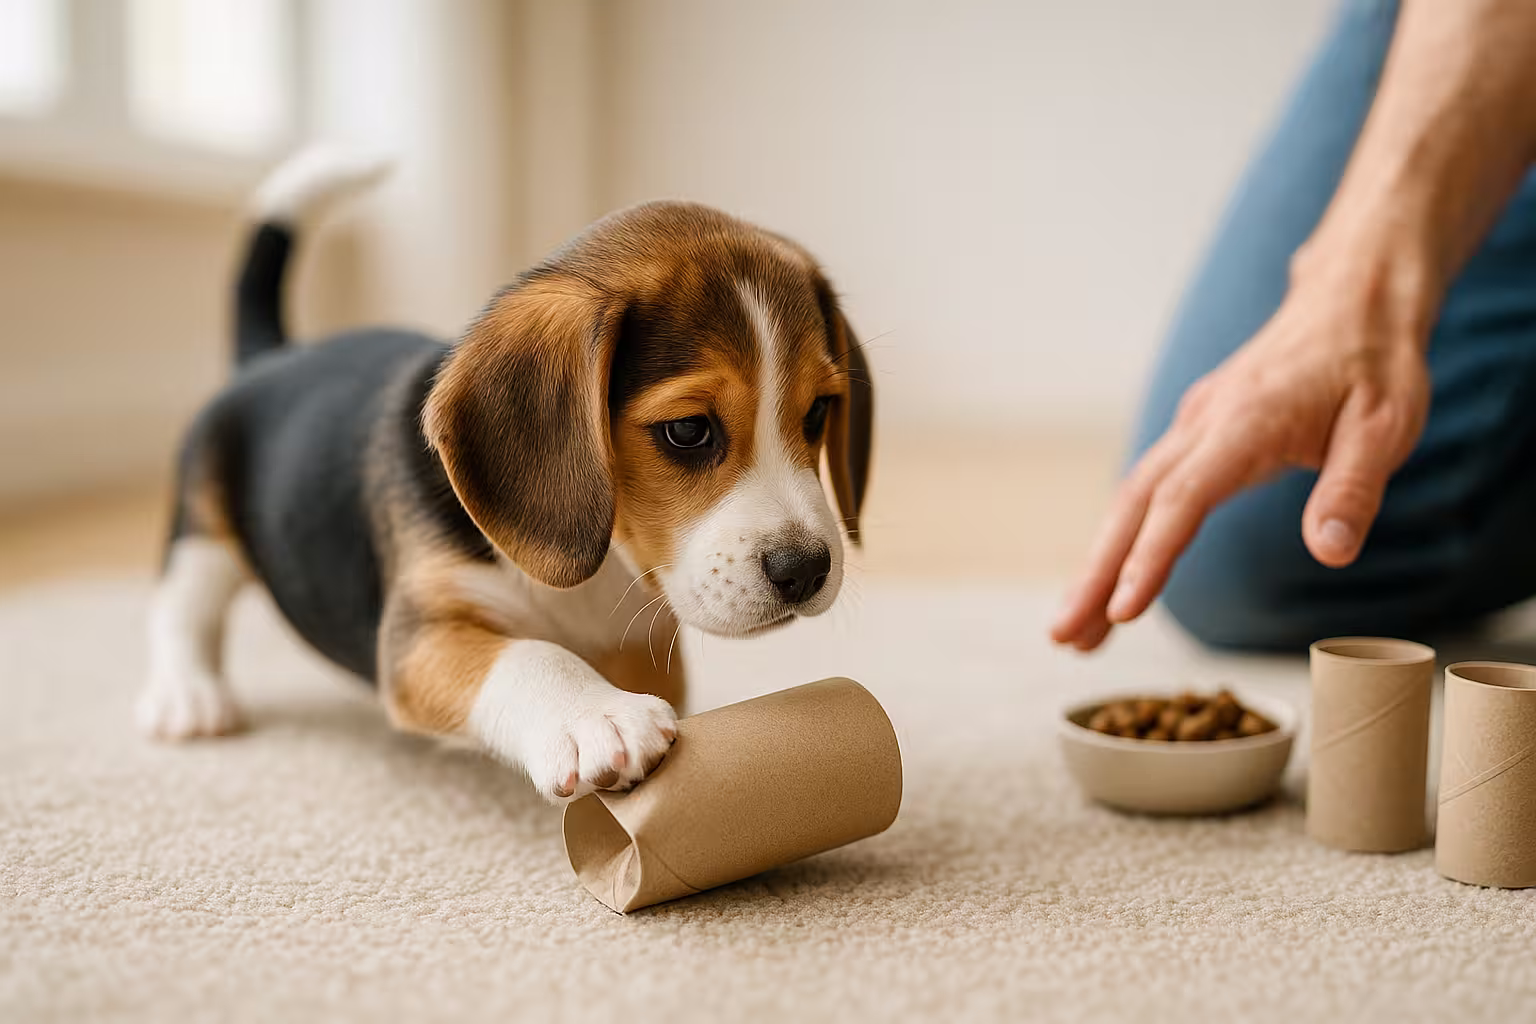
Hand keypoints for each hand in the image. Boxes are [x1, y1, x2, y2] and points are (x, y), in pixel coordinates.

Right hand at [1051, 271, 1431, 651]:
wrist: (1351, 297)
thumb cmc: (1374, 362)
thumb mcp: (1386, 427)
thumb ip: (1352, 490)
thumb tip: (1329, 555)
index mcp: (1245, 423)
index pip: (1182, 499)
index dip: (1150, 557)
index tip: (1122, 611)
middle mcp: (1203, 423)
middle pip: (1132, 505)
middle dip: (1094, 574)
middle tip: (1063, 635)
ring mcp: (1193, 425)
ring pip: (1131, 499)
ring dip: (1098, 564)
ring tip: (1076, 629)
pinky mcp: (1196, 432)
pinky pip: (1146, 489)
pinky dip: (1122, 537)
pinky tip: (1112, 576)